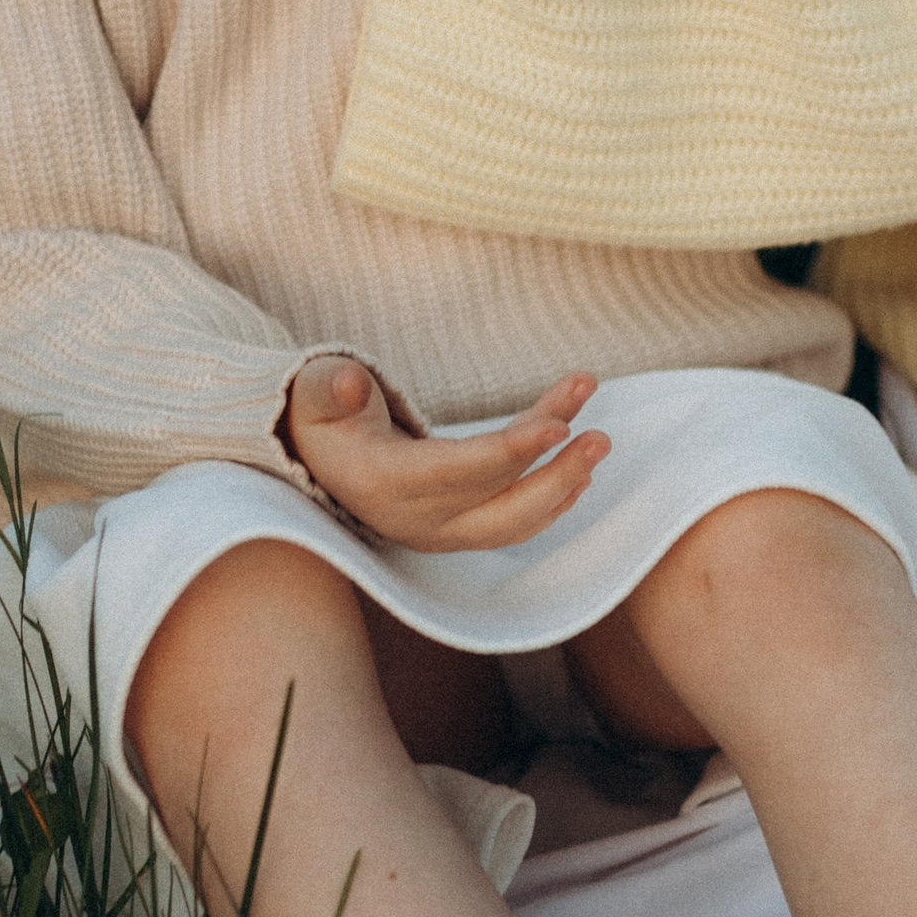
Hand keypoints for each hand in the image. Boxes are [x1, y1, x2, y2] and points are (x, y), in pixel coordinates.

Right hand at [284, 359, 610, 552]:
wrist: (319, 461)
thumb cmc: (322, 419)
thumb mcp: (314, 395)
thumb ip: (330, 388)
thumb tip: (350, 386)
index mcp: (382, 483)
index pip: (458, 471)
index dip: (511, 450)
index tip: (560, 427)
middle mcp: (416, 518)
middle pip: (500, 509)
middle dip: (555, 476)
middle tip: (601, 436)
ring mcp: (442, 531)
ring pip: (515, 517)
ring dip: (563, 481)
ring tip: (600, 439)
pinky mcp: (460, 527)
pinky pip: (514, 518)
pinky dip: (551, 496)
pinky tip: (582, 468)